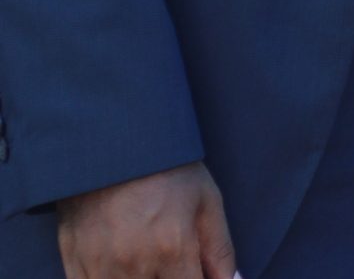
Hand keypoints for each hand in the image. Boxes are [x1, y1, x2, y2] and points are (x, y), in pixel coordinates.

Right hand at [56, 163, 236, 278]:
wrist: (113, 147)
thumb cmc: (167, 171)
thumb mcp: (207, 202)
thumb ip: (220, 251)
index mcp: (173, 249)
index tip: (196, 272)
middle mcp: (135, 265)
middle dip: (170, 278)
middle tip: (173, 261)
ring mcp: (101, 268)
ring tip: (151, 257)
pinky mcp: (75, 265)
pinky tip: (124, 266)